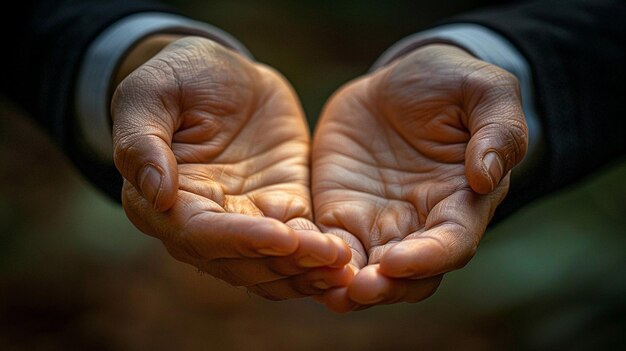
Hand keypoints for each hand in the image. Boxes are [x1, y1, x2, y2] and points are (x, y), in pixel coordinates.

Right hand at [111, 37, 351, 299]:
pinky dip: (320, 257)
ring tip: (346, 268)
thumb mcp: (150, 94)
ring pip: (273, 264)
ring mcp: (246, 219)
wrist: (225, 72)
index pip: (199, 235)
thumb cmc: (180, 78)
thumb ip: (142, 141)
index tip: (281, 236)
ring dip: (308, 271)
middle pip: (242, 261)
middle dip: (286, 264)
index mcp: (163, 203)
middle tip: (331, 259)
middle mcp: (204, 223)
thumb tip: (158, 194)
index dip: (240, 239)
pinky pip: (300, 243)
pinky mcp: (282, 208)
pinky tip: (348, 260)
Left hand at [312, 44, 527, 310]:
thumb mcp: (484, 90)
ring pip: (368, 272)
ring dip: (351, 288)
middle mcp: (422, 222)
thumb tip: (487, 177)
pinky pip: (331, 248)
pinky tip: (300, 267)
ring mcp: (379, 222)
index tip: (396, 262)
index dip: (427, 259)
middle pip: (410, 276)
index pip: (452, 244)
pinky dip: (319, 264)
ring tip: (330, 293)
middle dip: (386, 288)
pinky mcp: (341, 213)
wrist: (394, 82)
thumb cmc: (448, 83)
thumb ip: (498, 129)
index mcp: (462, 200)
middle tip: (358, 289)